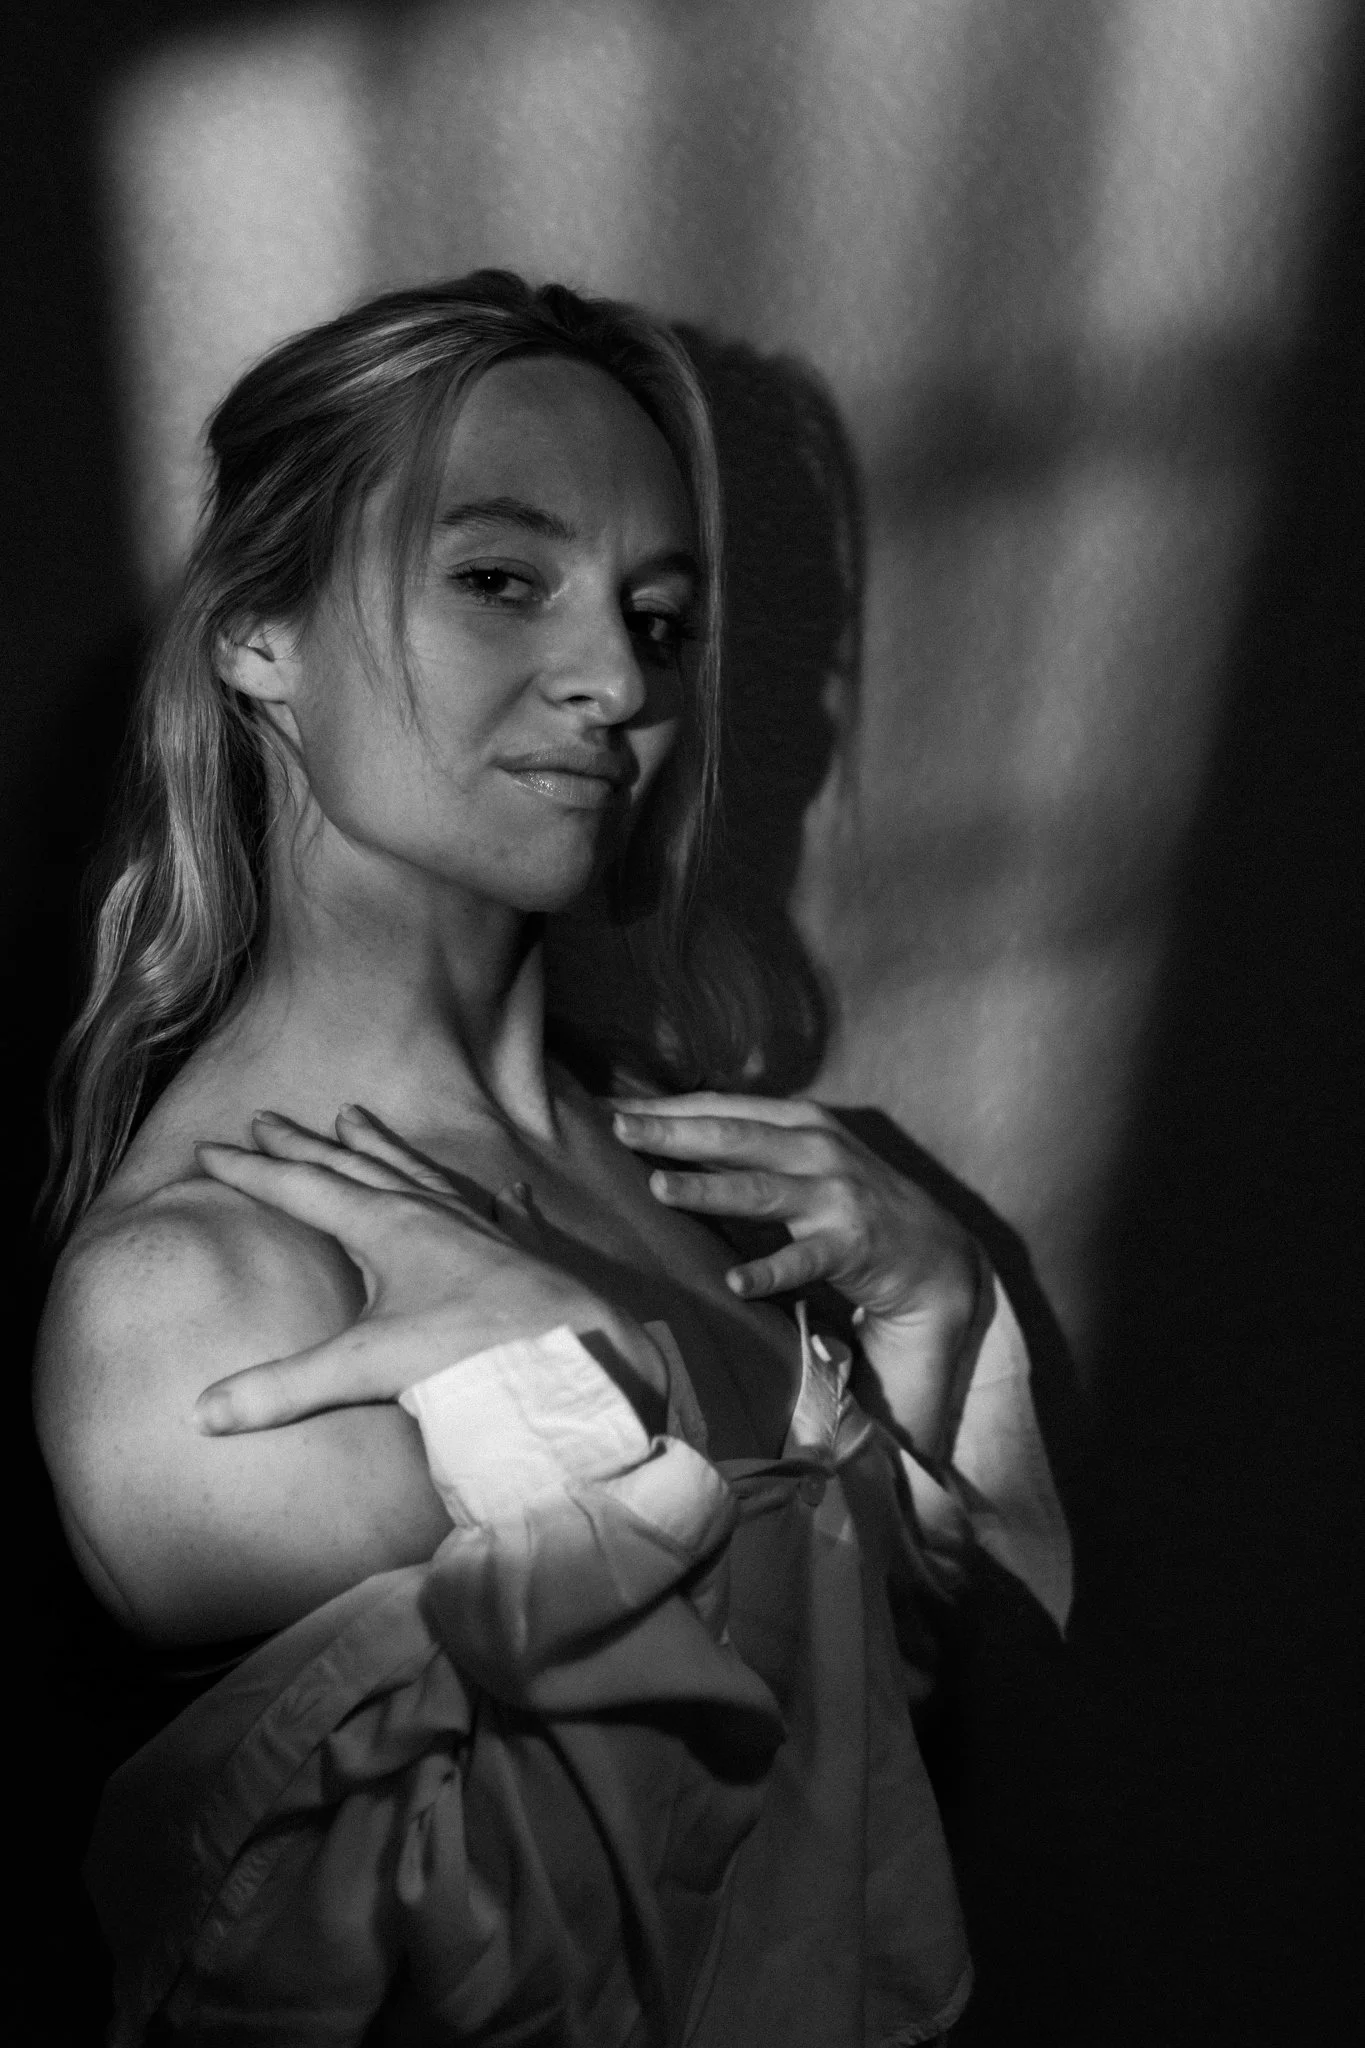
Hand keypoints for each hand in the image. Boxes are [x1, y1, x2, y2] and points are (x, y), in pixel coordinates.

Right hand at [193, 1107, 665, 1433]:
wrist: (570, 1348)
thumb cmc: (471, 1353)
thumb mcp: (367, 1369)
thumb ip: (285, 1390)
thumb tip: (201, 1414)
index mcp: (384, 1226)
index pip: (301, 1188)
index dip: (251, 1171)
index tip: (208, 1147)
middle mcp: (427, 1212)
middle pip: (352, 1166)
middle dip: (304, 1145)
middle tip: (266, 1116)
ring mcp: (476, 1226)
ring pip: (416, 1171)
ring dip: (381, 1146)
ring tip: (356, 1116)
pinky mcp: (519, 1252)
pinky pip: (501, 1211)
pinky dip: (495, 1197)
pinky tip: (508, 1186)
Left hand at [611, 1092, 984, 1455]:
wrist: (930, 1249)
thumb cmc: (848, 1197)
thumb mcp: (803, 1157)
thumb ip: (747, 1145)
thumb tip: (662, 1133)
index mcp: (800, 1120)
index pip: (722, 1107)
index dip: (666, 1107)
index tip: (607, 1104)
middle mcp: (817, 1148)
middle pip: (735, 1136)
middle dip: (674, 1131)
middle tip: (618, 1130)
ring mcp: (837, 1195)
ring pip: (761, 1189)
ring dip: (709, 1189)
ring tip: (661, 1189)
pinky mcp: (853, 1245)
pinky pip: (802, 1261)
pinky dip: (769, 1271)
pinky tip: (735, 1282)